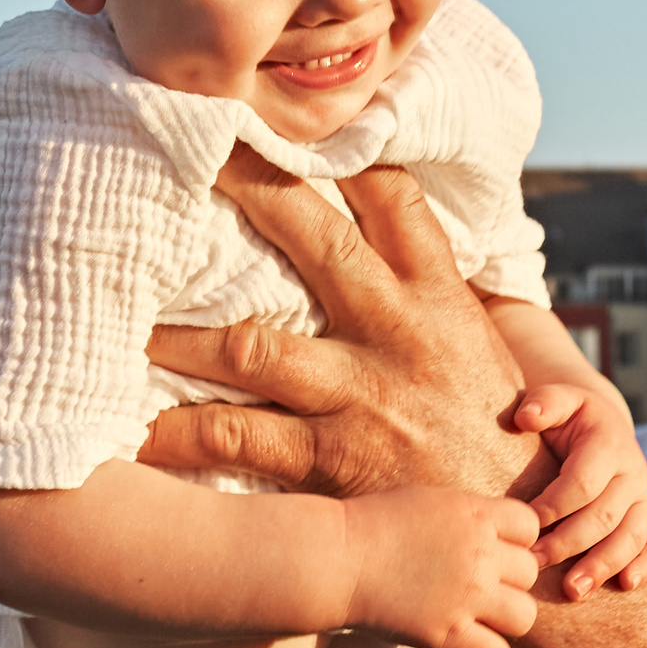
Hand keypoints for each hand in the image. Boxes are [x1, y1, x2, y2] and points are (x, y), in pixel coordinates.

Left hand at [143, 150, 550, 501]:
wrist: (532, 537)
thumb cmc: (495, 437)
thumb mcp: (477, 347)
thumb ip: (429, 293)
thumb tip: (383, 235)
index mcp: (440, 296)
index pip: (393, 196)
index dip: (340, 146)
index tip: (284, 109)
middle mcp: (399, 332)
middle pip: (314, 238)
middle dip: (247, 185)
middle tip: (182, 146)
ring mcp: (362, 395)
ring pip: (250, 345)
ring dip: (176, 331)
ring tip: (114, 312)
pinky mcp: (333, 462)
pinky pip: (237, 439)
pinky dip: (178, 434)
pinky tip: (131, 428)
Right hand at [344, 486, 542, 647]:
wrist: (336, 559)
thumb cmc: (371, 525)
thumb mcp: (427, 500)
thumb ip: (466, 515)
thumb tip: (490, 528)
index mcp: (474, 514)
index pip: (530, 526)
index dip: (515, 541)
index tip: (492, 550)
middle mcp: (479, 554)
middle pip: (530, 573)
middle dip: (508, 581)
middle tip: (478, 588)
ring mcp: (466, 596)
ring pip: (525, 616)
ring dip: (505, 619)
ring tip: (479, 618)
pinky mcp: (447, 635)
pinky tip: (469, 647)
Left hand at [517, 384, 646, 599]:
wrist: (604, 426)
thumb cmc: (570, 419)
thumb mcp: (559, 400)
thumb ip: (543, 403)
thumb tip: (525, 417)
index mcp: (609, 443)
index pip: (582, 483)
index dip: (553, 506)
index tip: (524, 523)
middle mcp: (633, 473)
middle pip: (604, 516)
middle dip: (567, 544)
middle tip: (533, 563)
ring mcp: (645, 499)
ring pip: (630, 537)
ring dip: (602, 566)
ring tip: (572, 590)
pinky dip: (645, 567)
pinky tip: (625, 585)